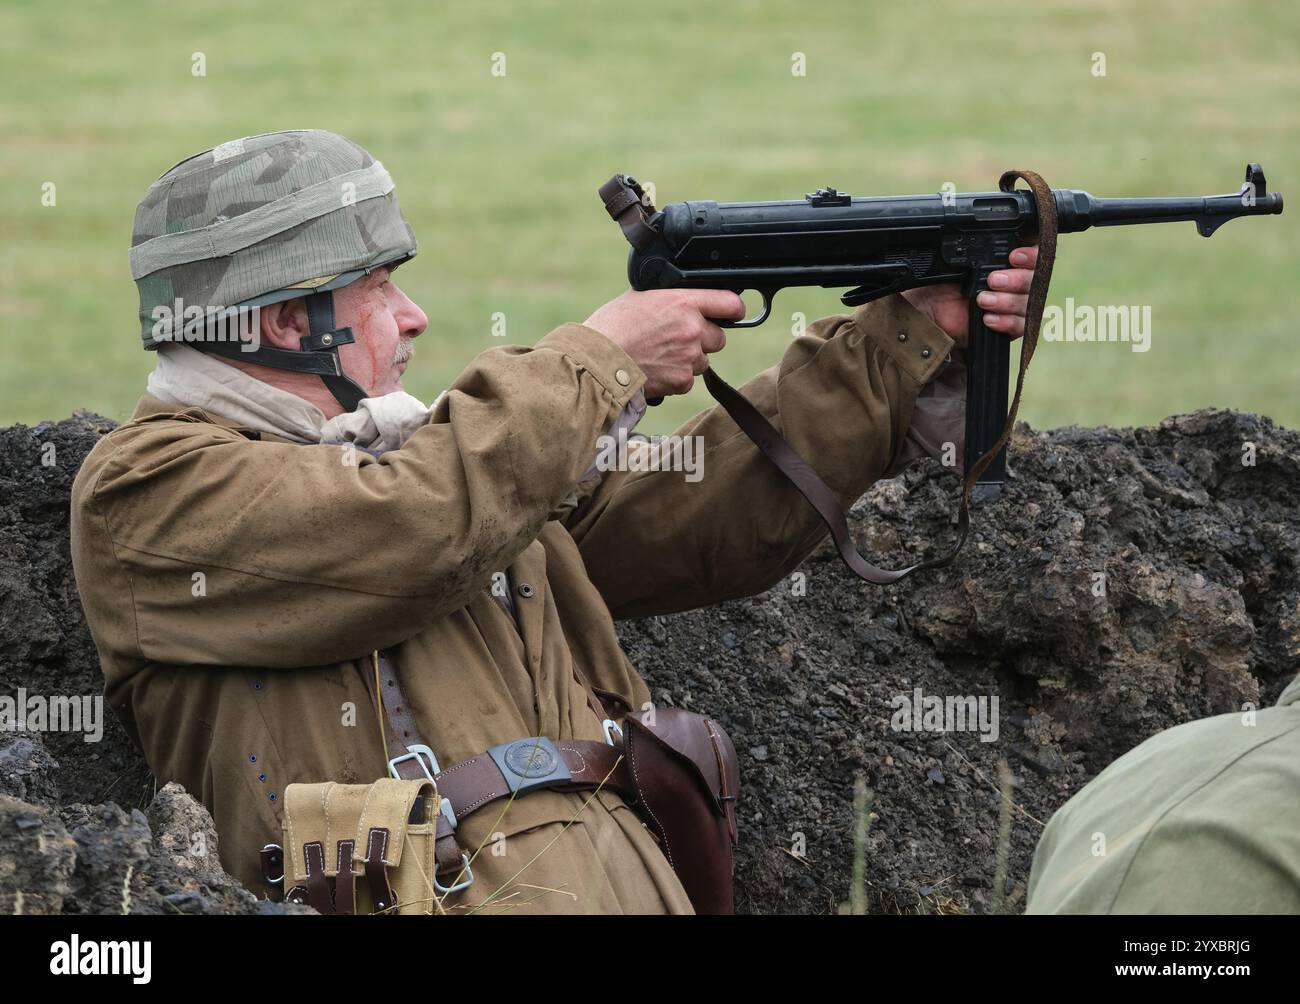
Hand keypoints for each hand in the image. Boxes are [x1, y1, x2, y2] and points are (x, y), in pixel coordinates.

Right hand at [583, 288, 744, 397]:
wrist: (597, 362)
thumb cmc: (611, 327)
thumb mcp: (640, 297)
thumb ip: (669, 298)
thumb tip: (680, 299)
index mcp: (684, 302)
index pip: (731, 303)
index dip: (732, 310)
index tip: (730, 313)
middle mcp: (692, 329)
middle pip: (719, 337)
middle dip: (703, 339)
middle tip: (676, 340)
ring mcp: (689, 357)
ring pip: (703, 361)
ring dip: (688, 360)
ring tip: (659, 356)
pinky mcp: (681, 381)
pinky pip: (688, 380)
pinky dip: (676, 378)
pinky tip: (655, 370)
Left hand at [900, 245, 1038, 348]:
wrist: (929, 313)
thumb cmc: (943, 284)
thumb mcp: (956, 261)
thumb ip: (975, 248)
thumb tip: (985, 234)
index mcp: (1009, 260)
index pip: (1036, 253)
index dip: (1031, 254)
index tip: (1014, 256)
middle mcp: (1018, 280)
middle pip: (1036, 278)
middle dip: (1016, 279)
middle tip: (993, 280)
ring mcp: (1016, 304)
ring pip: (1029, 302)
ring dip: (1006, 300)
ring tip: (982, 300)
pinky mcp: (1011, 326)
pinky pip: (1022, 325)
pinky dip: (1006, 321)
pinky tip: (988, 318)